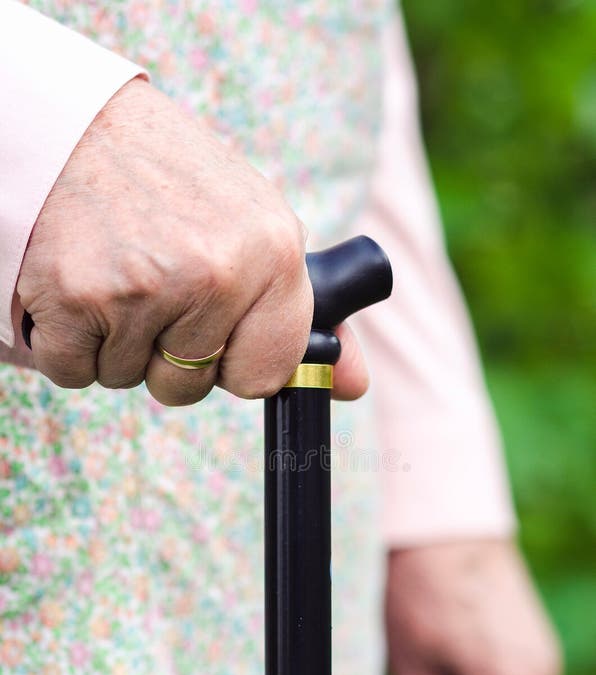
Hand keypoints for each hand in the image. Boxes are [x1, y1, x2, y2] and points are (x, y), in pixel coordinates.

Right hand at [12, 77, 366, 403]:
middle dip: (163, 354)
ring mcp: (143, 287)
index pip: (263, 376)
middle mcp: (216, 273)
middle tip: (150, 283)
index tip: (213, 327)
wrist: (75, 125)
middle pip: (186, 388)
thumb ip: (303, 318)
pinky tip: (77, 282)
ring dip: (114, 343)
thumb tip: (353, 386)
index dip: (231, 362)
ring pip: (126, 379)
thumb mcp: (257, 231)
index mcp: (274, 253)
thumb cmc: (174, 184)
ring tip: (113, 270)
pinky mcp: (73, 297)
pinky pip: (72, 371)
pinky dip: (68, 341)